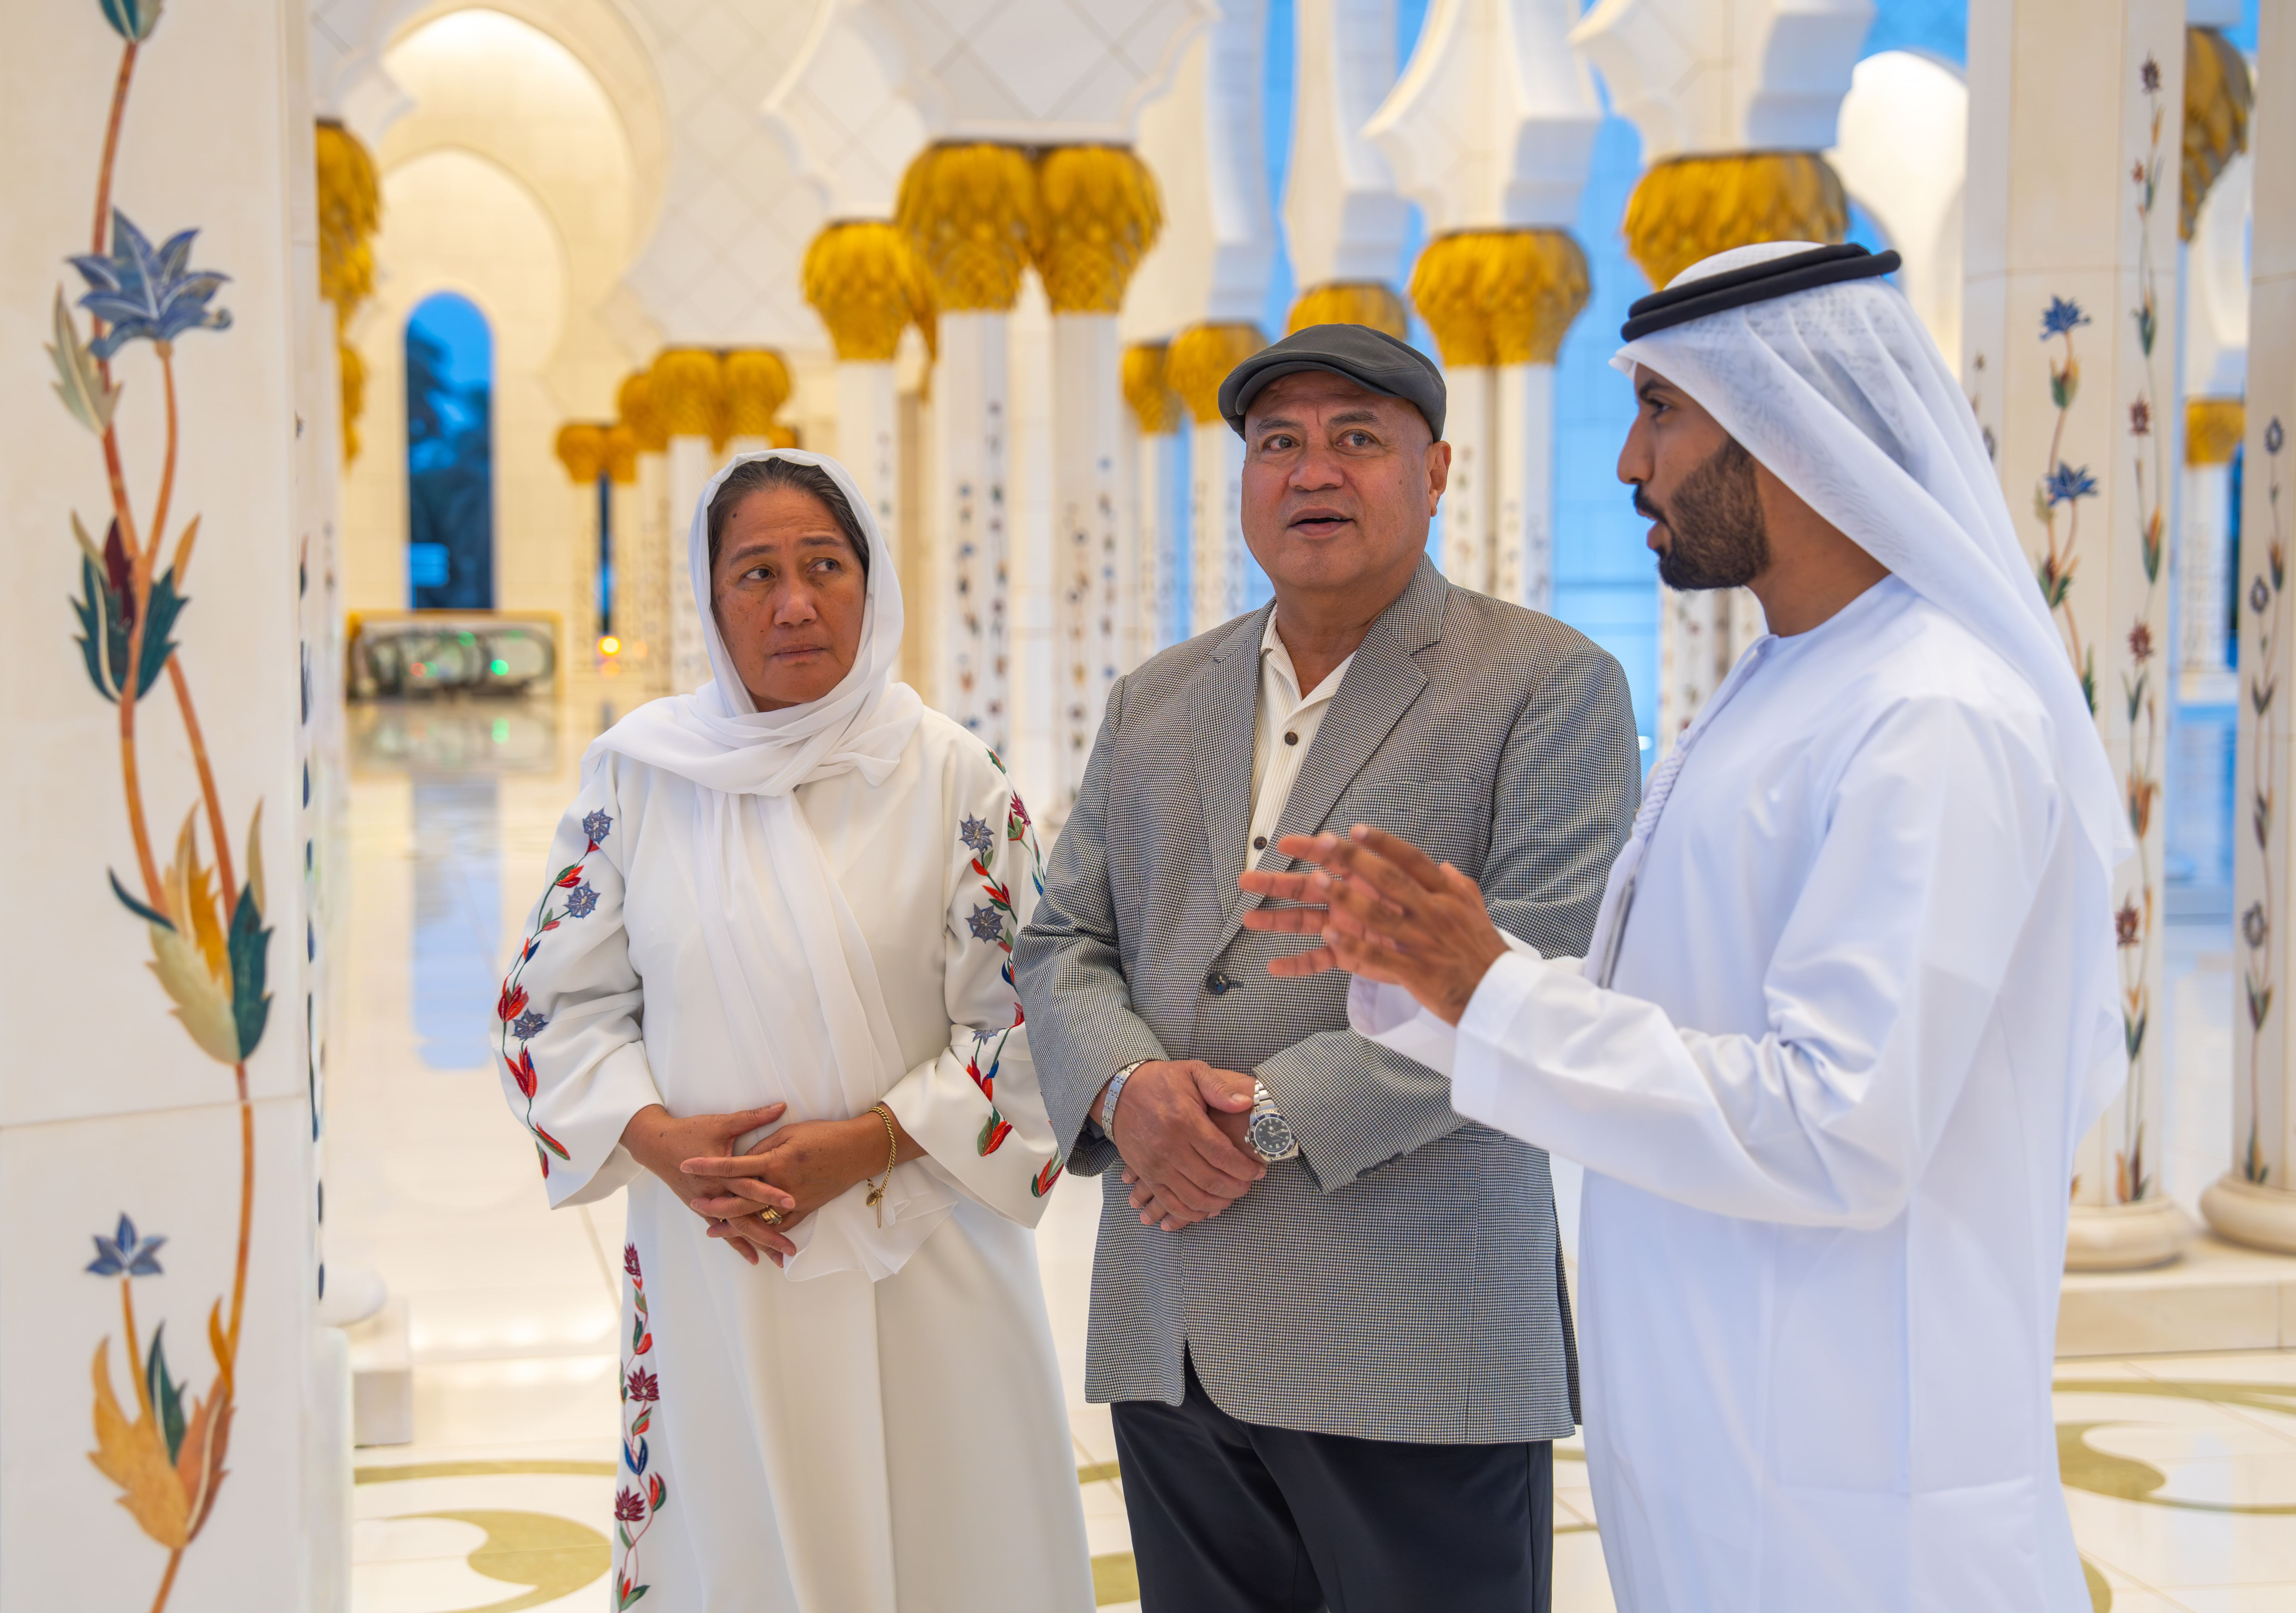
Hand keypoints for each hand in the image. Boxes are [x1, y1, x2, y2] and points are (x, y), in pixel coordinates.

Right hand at [620, 1103, 798, 1264]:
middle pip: (745, 1217)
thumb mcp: (722, 1123)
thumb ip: (753, 1117)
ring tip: (779, 1261)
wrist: (655, 1145)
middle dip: (769, 1234)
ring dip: (757, 1244)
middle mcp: (714, 1193)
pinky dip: (738, 1243)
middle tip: (791, 1250)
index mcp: (720, 1172)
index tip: (793, 1202)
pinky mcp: (702, 1208)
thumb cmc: (689, 1131)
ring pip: (735, 1229)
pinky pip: (723, 1229)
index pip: (749, 1185)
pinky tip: (753, 1258)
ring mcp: (708, 1204)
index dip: (771, 1193)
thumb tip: (781, 1106)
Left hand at [684, 1111, 925, 1267]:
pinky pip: (781, 1226)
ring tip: (713, 1230)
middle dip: (715, 1203)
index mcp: (776, 1160)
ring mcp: (794, 1200)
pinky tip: (751, 1242)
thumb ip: (764, 1145)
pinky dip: (766, 1235)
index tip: (687, 1164)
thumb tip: (743, 1159)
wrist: (858, 1149)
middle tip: (694, 1203)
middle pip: (741, 1198)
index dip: (709, 1165)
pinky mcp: (806, 1209)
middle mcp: (781, 1184)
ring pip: (758, 1218)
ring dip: (734, 1226)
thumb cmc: (825, 1134)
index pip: (734, 1165)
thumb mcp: (791, 1132)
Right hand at [1101, 1061, 1261, 1230]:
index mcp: (1185, 1121)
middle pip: (1211, 1180)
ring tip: (1232, 1197)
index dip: (1245, 1168)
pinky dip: (1190, 1213)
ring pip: (1193, 1197)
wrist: (1119, 1091)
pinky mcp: (1145, 1174)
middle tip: (1249, 1185)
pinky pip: (1170, 1203)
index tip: (1259, 1171)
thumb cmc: (1161, 1081)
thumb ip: (1220, 1088)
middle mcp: (1170, 1147)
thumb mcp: (1193, 1072)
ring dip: (1217, 1203)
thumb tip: (1246, 1103)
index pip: (1222, 1155)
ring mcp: (1155, 1164)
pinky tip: (1206, 1210)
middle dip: (1236, 1188)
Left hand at [1238, 825, 1509, 1025]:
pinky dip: (1352, 946)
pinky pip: (1378, 956)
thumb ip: (1456, 885)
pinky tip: (1327, 937)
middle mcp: (1435, 913)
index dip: (1383, 843)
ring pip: (1379, 915)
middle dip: (1355, 860)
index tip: (1356, 830)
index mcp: (1447, 895)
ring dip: (1345, 898)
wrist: (1498, 995)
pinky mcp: (1415, 972)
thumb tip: (1442, 866)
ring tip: (1317, 881)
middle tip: (1324, 844)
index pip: (1412, 861)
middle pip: (1389, 880)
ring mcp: (1424, 942)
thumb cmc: (1483, 951)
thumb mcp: (1475, 909)